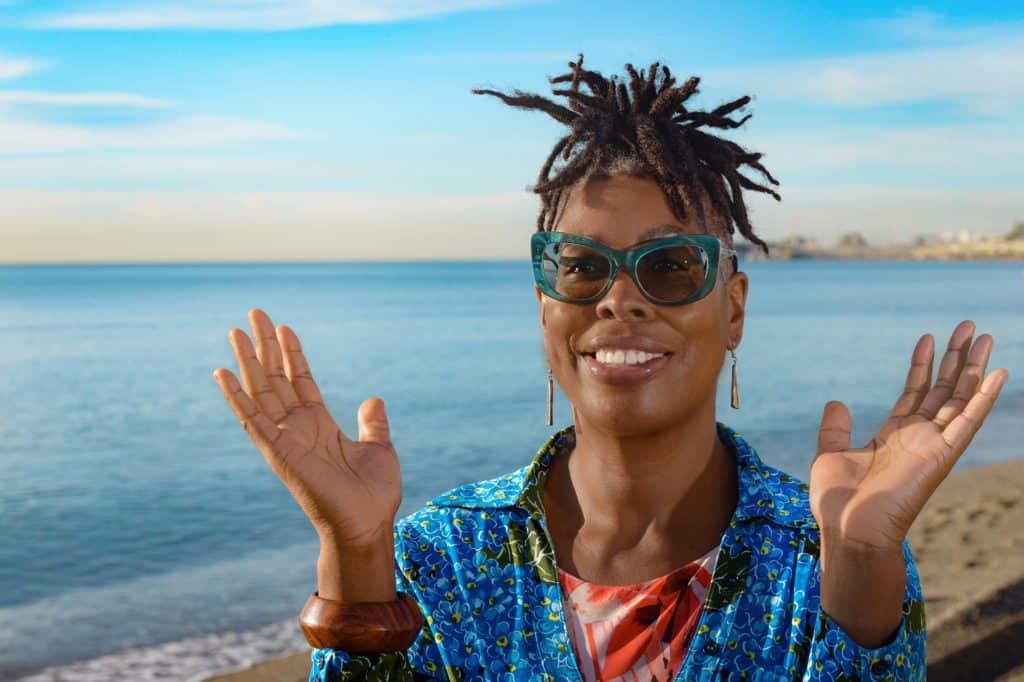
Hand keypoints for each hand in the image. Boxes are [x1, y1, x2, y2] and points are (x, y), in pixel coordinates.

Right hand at [213, 308, 401, 549]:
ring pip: (261, 392)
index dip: (292, 354)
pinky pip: (252, 421)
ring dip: (248, 362)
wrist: (367, 525)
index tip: (283, 327)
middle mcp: (298, 428)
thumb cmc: (374, 495)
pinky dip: (237, 398)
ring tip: (236, 331)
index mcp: (320, 425)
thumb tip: (373, 398)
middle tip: (254, 313)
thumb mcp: (379, 448)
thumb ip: (372, 423)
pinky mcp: (278, 453)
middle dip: (265, 346)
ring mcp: (285, 439)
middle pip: (276, 378)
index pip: (301, 380)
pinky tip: (223, 374)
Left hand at [810, 319, 1009, 558]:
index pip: (915, 392)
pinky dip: (984, 398)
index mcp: (895, 435)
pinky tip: (999, 373)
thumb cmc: (839, 501)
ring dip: (974, 368)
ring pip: (960, 398)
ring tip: (984, 336)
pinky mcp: (943, 455)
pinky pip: (968, 422)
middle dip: (956, 357)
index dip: (922, 365)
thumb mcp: (831, 453)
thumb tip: (836, 401)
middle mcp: (918, 436)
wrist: (848, 529)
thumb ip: (836, 428)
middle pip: (944, 389)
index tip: (929, 337)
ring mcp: (933, 445)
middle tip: (969, 326)